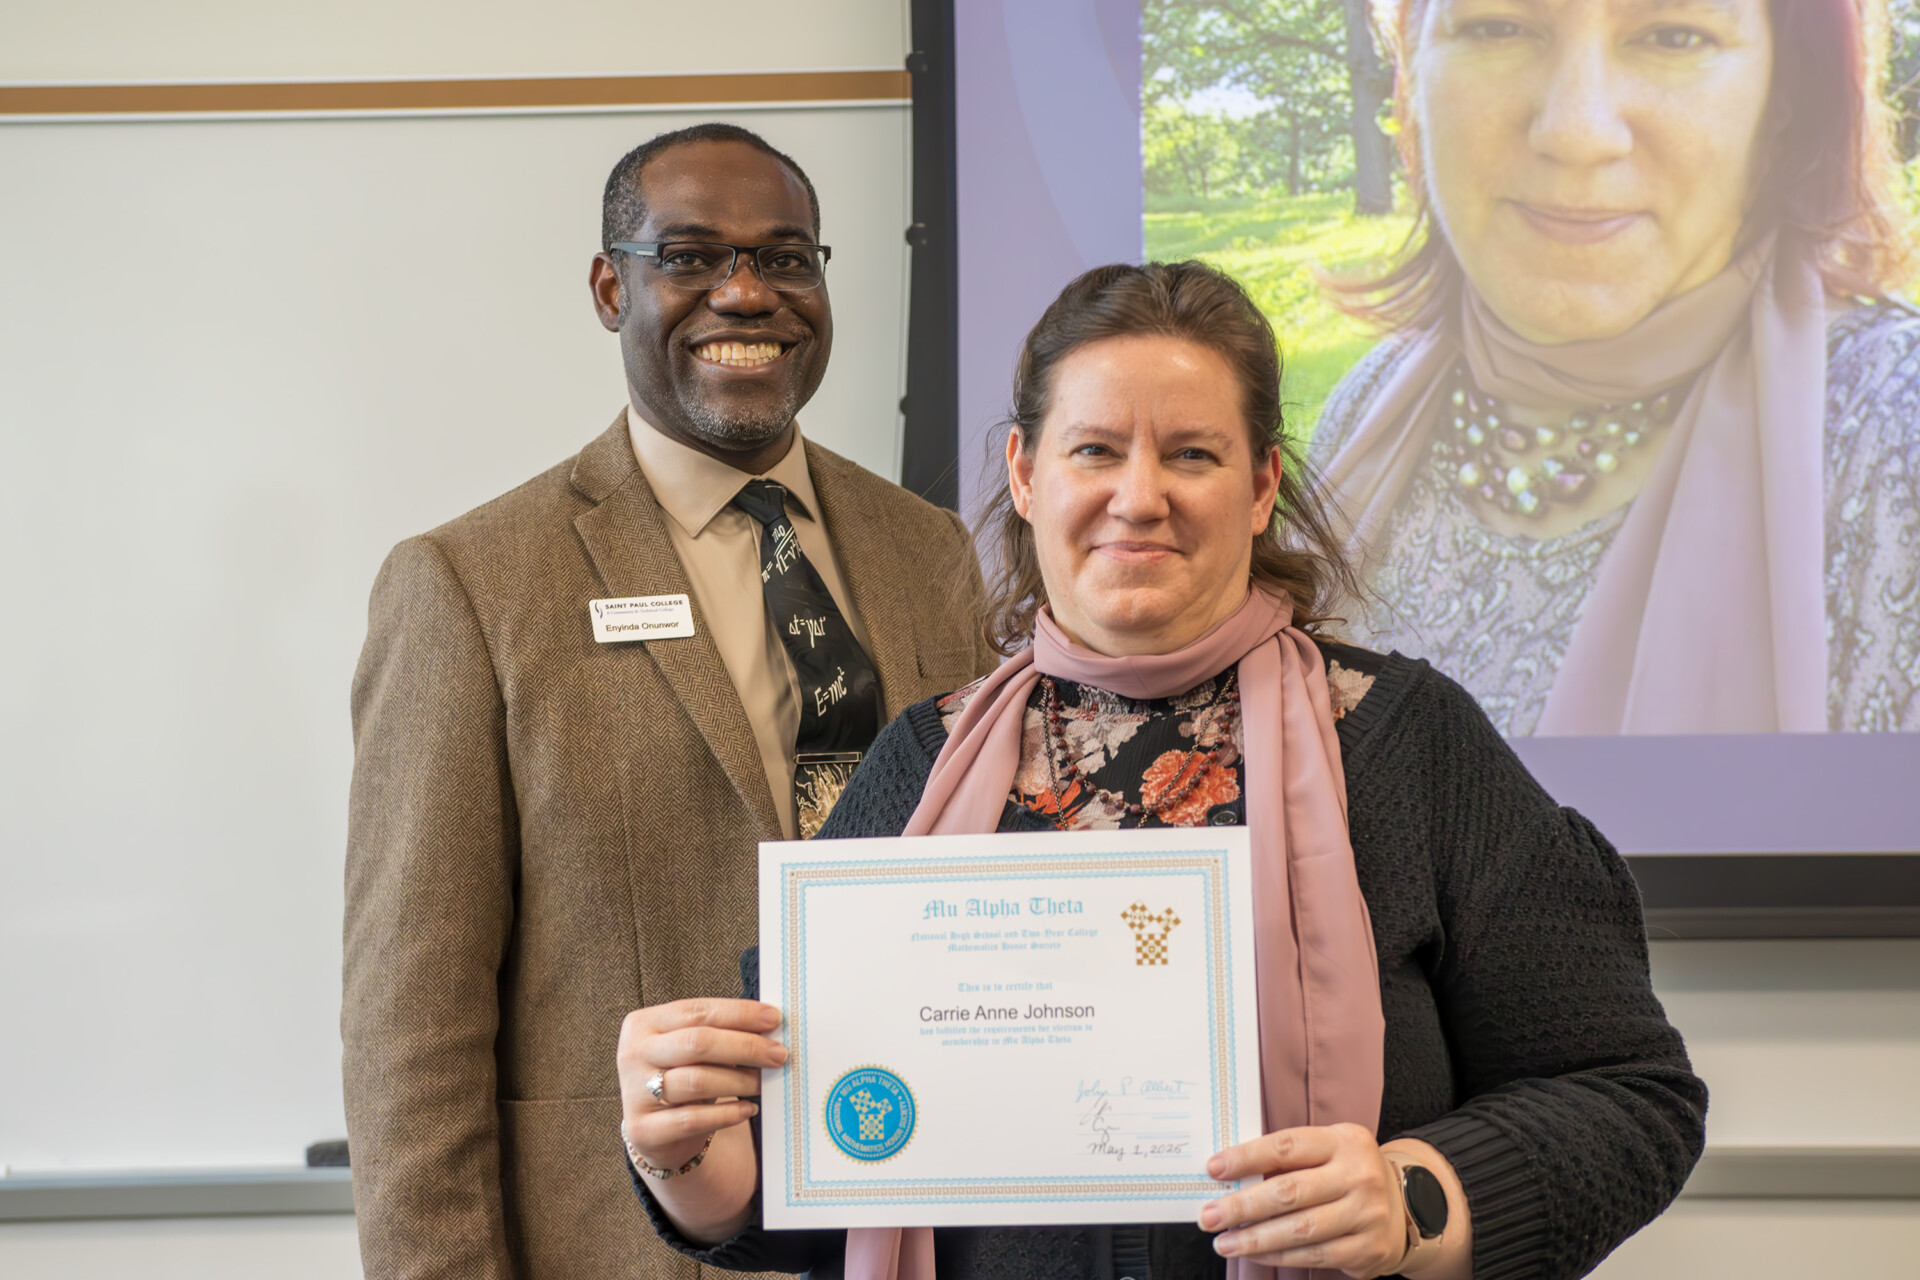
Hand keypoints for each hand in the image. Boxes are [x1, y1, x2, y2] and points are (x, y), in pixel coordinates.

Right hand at [615, 998, 786, 1172]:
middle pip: (697, 1043)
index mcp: (644, 1024)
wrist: (657, 1130)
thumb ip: (720, 1032)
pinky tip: (747, 1110)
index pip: (697, 1012)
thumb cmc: (681, 1076)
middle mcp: (634, 1054)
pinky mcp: (644, 1130)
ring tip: (762, 1082)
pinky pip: (692, 1119)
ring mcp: (635, 1093)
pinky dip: (726, 1114)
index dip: (739, 1014)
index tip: (773, 1019)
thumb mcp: (691, 1049)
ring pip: (697, 1081)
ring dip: (739, 1080)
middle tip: (778, 1054)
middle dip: (745, 1046)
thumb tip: (769, 1024)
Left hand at [1199, 1123, 1407, 1277]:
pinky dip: (1278, 1256)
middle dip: (1242, 1206)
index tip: (1214, 1168)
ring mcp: (1367, 1214)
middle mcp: (1359, 1175)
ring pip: (1299, 1230)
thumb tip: (1229, 1176)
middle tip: (1209, 1216)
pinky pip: (1313, 1255)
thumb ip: (1288, 1160)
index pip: (1288, 1146)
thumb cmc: (1348, 1175)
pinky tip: (1254, 1252)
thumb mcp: (1328, 1151)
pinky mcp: (1367, 1248)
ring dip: (1255, 1239)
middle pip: (1290, 1192)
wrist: (1405, 1207)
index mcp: (1344, 1141)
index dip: (1247, 1157)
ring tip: (1223, 1242)